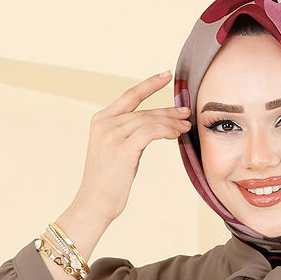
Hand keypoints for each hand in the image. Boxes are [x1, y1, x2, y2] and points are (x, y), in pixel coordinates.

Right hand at [72, 71, 191, 224]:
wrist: (94, 204)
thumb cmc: (108, 183)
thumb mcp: (115, 152)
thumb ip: (128, 136)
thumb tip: (153, 128)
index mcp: (100, 120)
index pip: (129, 96)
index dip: (149, 84)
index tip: (167, 75)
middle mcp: (105, 123)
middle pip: (143, 110)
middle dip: (168, 110)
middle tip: (186, 112)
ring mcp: (112, 135)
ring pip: (149, 120)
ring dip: (171, 122)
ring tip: (185, 126)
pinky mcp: (122, 148)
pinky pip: (150, 132)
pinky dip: (165, 130)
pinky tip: (176, 133)